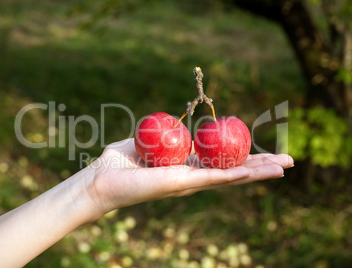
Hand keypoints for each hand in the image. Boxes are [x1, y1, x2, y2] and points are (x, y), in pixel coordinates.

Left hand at [85, 138, 293, 213]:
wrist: (100, 180)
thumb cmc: (119, 162)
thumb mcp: (147, 142)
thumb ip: (163, 135)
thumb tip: (174, 124)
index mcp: (185, 167)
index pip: (221, 162)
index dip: (243, 157)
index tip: (263, 151)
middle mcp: (192, 177)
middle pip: (232, 171)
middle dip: (260, 166)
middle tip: (287, 162)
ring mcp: (189, 183)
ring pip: (230, 177)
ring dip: (258, 172)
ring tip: (284, 167)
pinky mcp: (181, 184)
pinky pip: (213, 177)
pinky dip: (236, 174)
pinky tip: (256, 171)